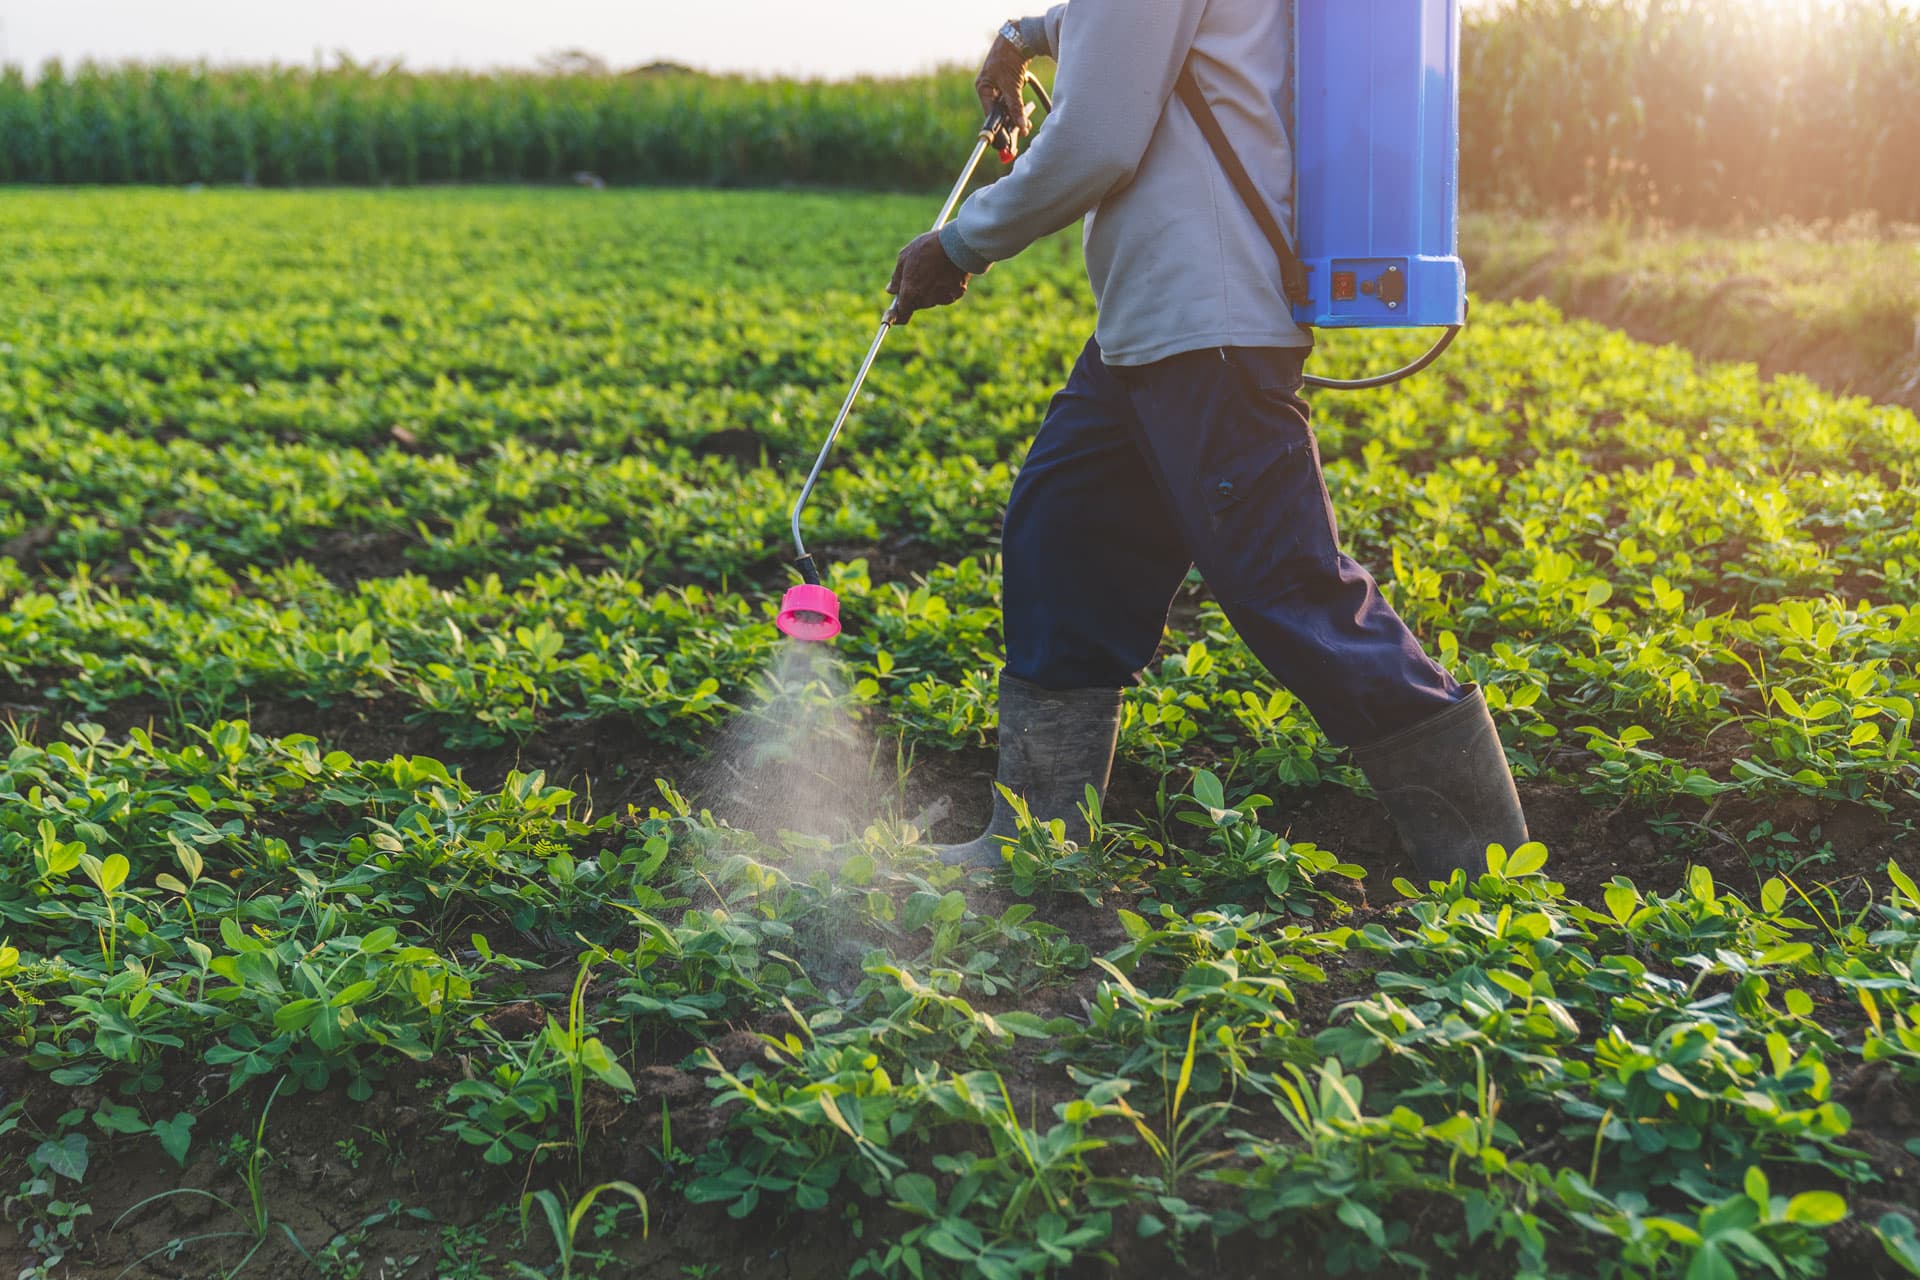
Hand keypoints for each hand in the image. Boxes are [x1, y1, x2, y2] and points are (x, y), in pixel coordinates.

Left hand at [886, 231, 972, 324]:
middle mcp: (926, 299)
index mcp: (910, 292)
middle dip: (916, 293)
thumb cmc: (927, 247)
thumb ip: (896, 277)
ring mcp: (943, 298)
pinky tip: (947, 270)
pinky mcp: (957, 293)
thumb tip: (891, 290)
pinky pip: (948, 293)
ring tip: (935, 267)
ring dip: (931, 289)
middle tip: (918, 274)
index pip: (902, 314)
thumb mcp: (905, 256)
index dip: (897, 316)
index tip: (894, 315)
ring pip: (933, 298)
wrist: (957, 242)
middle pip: (917, 303)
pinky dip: (947, 285)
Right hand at [975, 34, 1033, 156]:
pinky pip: (1011, 100)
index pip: (990, 115)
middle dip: (1009, 126)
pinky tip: (1025, 116)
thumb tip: (1021, 127)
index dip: (999, 130)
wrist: (1019, 35)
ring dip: (1015, 117)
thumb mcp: (1012, 85)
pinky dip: (1017, 107)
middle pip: (998, 113)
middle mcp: (988, 88)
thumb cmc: (1010, 58)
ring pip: (1006, 108)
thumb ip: (1015, 106)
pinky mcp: (1007, 82)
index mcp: (983, 88)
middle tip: (1019, 139)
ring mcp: (997, 85)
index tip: (1007, 144)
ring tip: (1027, 126)